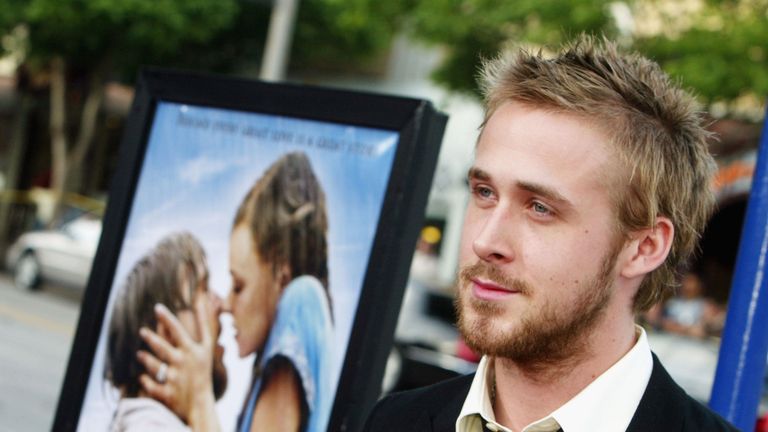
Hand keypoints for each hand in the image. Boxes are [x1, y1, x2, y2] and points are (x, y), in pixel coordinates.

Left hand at [137, 296, 219, 431]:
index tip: (157, 307)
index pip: (178, 330)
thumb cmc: (202, 371)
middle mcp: (182, 363)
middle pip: (162, 347)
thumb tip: (202, 301)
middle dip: (151, 337)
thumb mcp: (207, 348)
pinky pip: (150, 385)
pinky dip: (145, 381)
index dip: (167, 318)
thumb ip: (204, 324)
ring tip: (140, 354)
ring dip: (145, 359)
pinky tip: (142, 377)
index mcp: (192, 351)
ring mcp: (174, 378)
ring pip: (154, 365)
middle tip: (142, 331)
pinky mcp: (166, 393)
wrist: (200, 403)